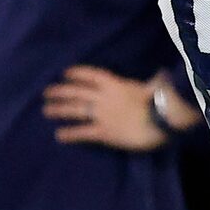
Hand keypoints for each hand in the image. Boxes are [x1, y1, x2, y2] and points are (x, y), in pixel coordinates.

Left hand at [45, 65, 166, 151]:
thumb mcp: (153, 86)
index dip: (77, 73)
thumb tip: (160, 75)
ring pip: (75, 110)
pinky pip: (83, 132)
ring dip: (59, 110)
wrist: (163, 119)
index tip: (65, 73)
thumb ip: (149, 82)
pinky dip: (70, 133)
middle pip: (77, 92)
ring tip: (46, 111)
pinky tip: (59, 135)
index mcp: (116, 84)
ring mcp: (102, 114)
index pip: (91, 75)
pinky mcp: (104, 132)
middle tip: (46, 93)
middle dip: (61, 91)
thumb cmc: (162, 102)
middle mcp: (104, 97)